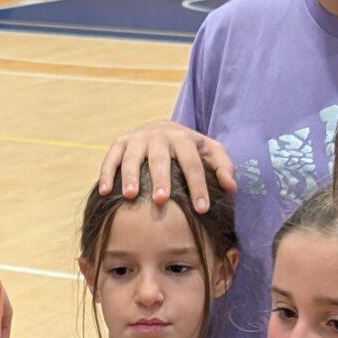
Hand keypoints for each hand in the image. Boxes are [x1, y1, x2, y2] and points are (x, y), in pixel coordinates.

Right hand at [98, 120, 235, 207]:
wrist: (159, 128)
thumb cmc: (188, 149)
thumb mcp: (209, 152)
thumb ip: (223, 166)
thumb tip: (232, 187)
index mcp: (183, 138)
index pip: (193, 163)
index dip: (198, 185)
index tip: (202, 209)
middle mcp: (159, 135)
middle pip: (160, 158)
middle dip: (160, 178)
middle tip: (162, 200)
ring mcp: (137, 139)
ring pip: (132, 157)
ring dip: (130, 176)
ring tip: (130, 196)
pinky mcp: (119, 143)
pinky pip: (111, 158)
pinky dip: (106, 173)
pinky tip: (105, 191)